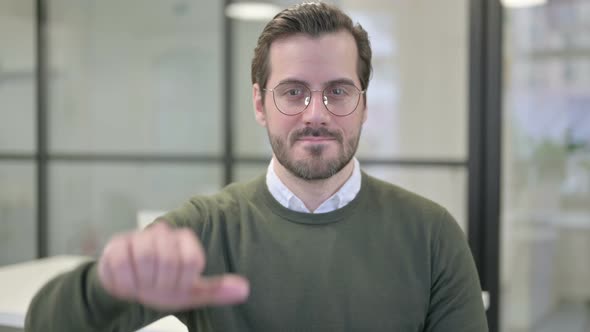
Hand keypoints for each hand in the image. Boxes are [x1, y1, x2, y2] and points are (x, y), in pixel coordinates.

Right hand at [97, 222, 248, 310]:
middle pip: (168, 259)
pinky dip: (126, 282)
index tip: (178, 284)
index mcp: (185, 240)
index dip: (183, 281)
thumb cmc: (165, 285)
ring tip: (144, 283)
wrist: (130, 286)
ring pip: (145, 257)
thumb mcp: (192, 292)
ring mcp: (139, 237)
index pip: (191, 261)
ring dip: (144, 281)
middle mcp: (163, 233)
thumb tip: (245, 290)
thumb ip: (218, 290)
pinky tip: (129, 282)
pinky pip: (121, 264)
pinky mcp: (117, 245)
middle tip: (158, 286)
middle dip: (162, 283)